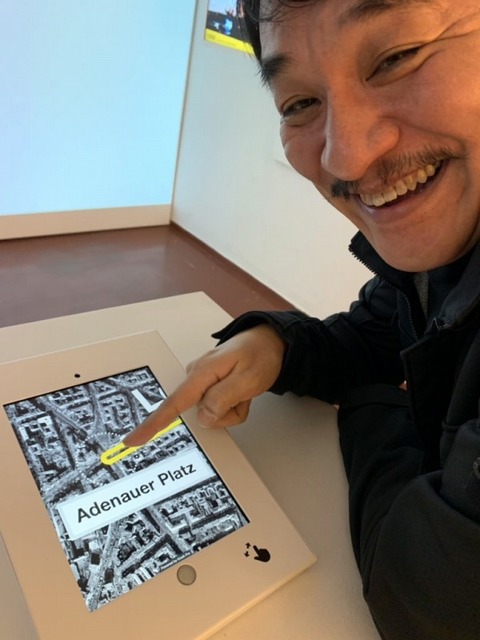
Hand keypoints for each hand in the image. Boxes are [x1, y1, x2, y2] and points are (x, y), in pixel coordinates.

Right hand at [122, 325, 285, 445]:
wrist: (269, 341)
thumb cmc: (260, 355)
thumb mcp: (248, 379)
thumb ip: (223, 399)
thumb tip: (202, 417)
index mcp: (202, 372)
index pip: (174, 403)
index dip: (154, 423)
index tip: (133, 440)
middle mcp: (197, 376)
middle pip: (201, 413)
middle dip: (226, 412)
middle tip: (244, 395)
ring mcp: (202, 381)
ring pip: (212, 413)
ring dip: (232, 408)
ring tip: (244, 390)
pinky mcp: (208, 386)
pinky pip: (217, 408)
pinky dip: (232, 405)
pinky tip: (241, 391)